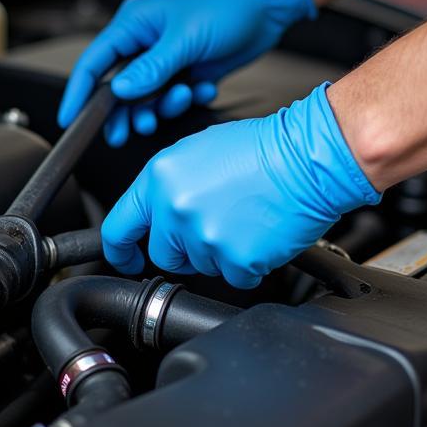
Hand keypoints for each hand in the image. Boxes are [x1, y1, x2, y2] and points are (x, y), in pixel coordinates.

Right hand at [57, 0, 314, 144]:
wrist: (267, 2)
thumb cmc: (227, 3)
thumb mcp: (186, 38)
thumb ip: (151, 68)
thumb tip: (121, 91)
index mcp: (134, 24)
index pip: (93, 63)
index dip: (79, 93)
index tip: (71, 119)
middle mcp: (146, 41)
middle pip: (119, 88)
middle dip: (125, 111)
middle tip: (129, 132)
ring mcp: (167, 56)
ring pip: (148, 96)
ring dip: (162, 104)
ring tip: (181, 97)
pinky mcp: (188, 68)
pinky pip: (175, 95)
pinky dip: (188, 98)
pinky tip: (204, 86)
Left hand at [101, 83, 379, 287]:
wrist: (307, 157)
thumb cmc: (262, 149)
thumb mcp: (198, 151)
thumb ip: (168, 185)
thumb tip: (157, 214)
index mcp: (160, 177)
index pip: (119, 227)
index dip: (120, 250)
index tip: (126, 258)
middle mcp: (176, 208)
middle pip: (164, 255)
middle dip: (185, 249)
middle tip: (216, 225)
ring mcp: (205, 237)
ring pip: (202, 267)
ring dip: (222, 253)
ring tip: (245, 219)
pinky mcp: (236, 260)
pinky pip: (235, 277)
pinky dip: (249, 264)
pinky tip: (261, 234)